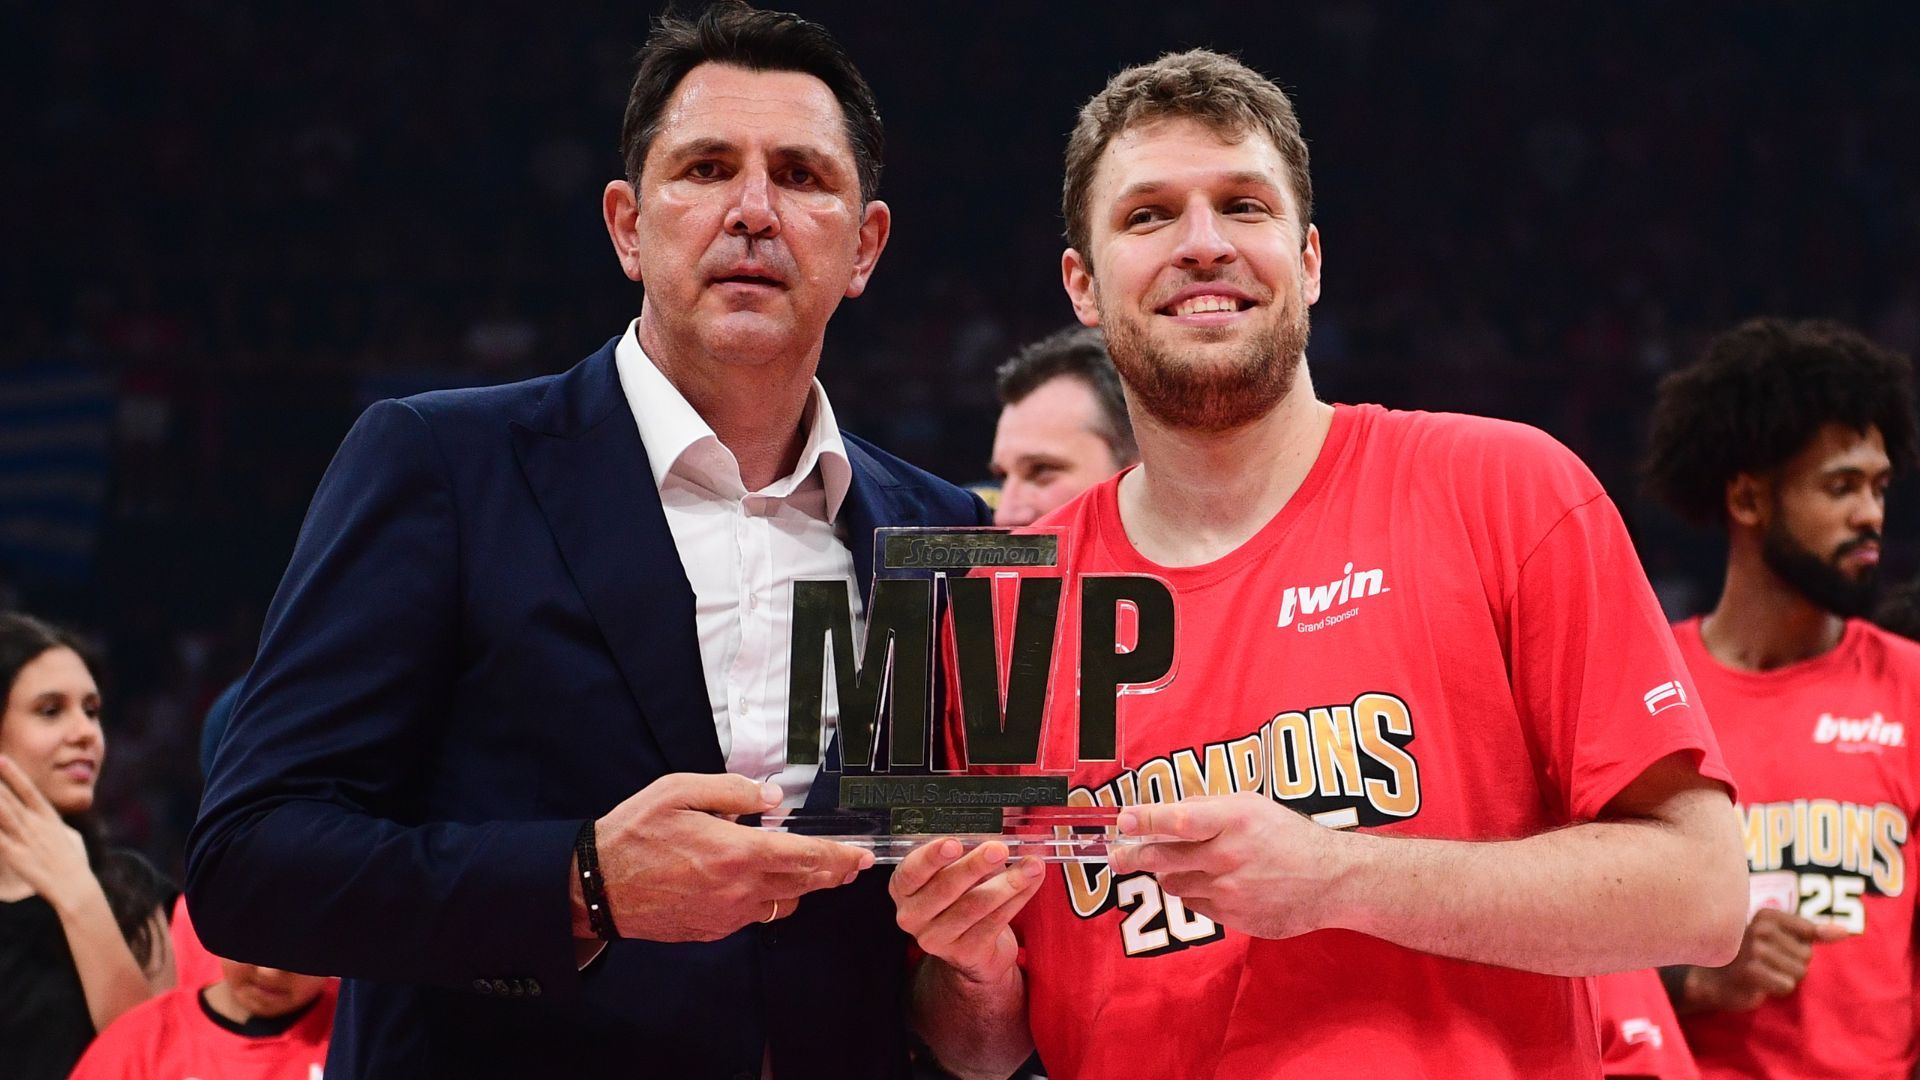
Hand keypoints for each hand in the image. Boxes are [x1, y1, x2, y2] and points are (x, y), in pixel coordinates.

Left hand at [0, 755, 93, 908]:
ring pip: (2, 814)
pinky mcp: (15, 856)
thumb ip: (54, 825)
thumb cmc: (72, 863)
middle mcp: (35, 824)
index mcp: (49, 817)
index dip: (13, 773)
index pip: (28, 790)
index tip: (1, 758)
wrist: (75, 886)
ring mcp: (25, 839)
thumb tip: (52, 819)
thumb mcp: (68, 836)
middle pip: (9, 798)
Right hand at [585, 773, 874, 941]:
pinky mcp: (713, 930)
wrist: (595, 887)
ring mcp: (727, 915)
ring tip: (808, 870)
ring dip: (800, 887)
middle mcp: (739, 890)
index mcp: (736, 852)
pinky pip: (754, 916)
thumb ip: (731, 791)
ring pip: (782, 904)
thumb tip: (772, 797)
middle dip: (831, 873)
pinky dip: (767, 900)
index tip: (861, 855)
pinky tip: (761, 883)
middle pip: (803, 883)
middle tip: (851, 864)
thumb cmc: (634, 834)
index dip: (838, 856)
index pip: (804, 856)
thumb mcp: (678, 791)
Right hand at [891, 838, 1043, 984]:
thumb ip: (968, 853)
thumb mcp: (956, 872)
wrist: (975, 948)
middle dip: (975, 865)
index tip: (954, 843)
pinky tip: (1030, 883)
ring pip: (974, 906)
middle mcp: (913, 915)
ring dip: (1006, 883)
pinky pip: (994, 922)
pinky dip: (1017, 899)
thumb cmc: (962, 898)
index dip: (932, 856)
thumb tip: (997, 837)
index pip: (912, 871)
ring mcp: (936, 938)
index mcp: (904, 888)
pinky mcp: (965, 953)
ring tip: (1030, 866)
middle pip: (945, 887)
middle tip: (999, 849)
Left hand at [1106, 792, 1346, 938]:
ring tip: (1185, 864)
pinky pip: (1195, 905)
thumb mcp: (1252, 806)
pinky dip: (1196, 893)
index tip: (1122, 821)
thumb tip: (1165, 814)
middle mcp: (1228, 856)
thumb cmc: (1290, 836)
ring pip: (1175, 883)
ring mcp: (1229, 891)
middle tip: (1118, 855)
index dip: (1144, 820)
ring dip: (1171, 873)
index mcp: (1233, 820)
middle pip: (1163, 858)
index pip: (1176, 820)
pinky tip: (1216, 884)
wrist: (1331, 880)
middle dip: (1134, 855)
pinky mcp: (1233, 918)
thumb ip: (1209, 809)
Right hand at [1685, 908, 1851, 1011]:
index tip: (1777, 949)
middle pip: (1806, 956)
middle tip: (1767, 965)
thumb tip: (1846, 932)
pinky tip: (1760, 984)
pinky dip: (1777, 989)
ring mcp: (1753, 949)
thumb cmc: (1753, 956)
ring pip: (1799, 972)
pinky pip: (1787, 985)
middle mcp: (1759, 927)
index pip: (1809, 932)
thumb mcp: (1781, 938)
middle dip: (1792, 965)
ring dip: (1785, 978)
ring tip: (1764, 974)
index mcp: (1767, 915)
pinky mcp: (1750, 971)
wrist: (1714, 979)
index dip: (1798, 948)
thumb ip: (1813, 933)